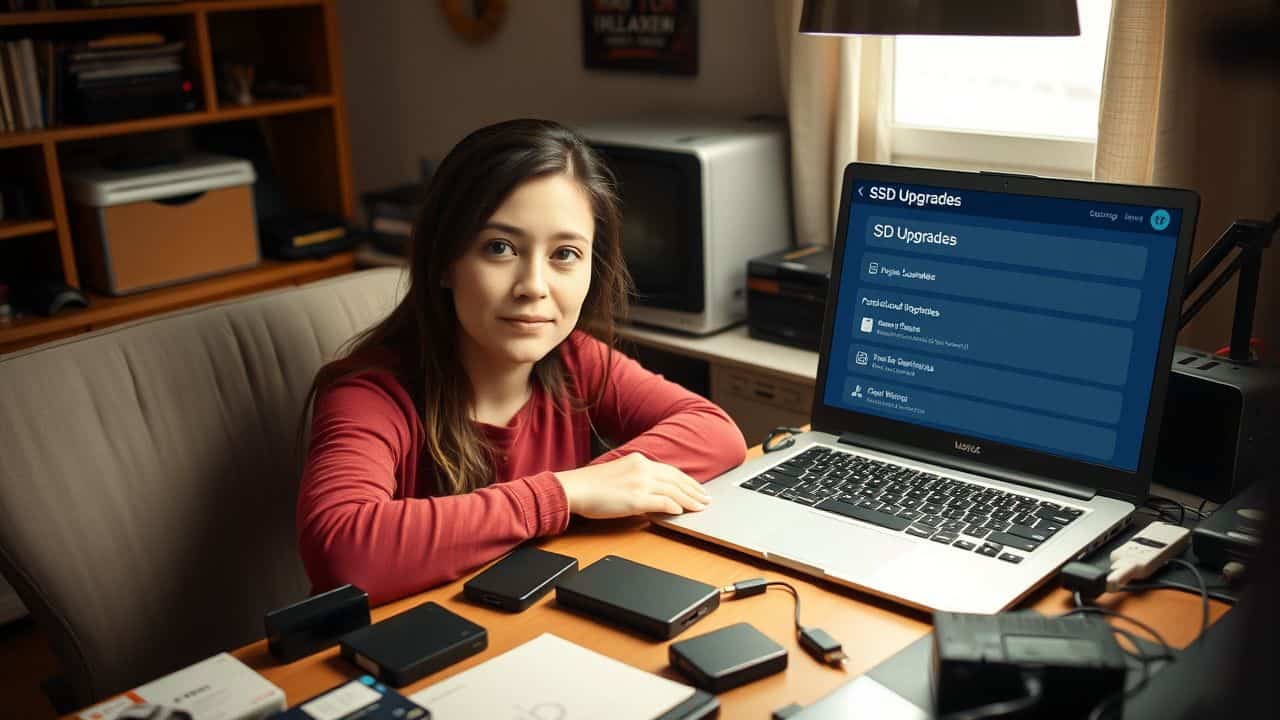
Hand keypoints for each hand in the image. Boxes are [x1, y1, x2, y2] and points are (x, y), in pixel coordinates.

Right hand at [553, 452, 712, 518]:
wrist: (574, 488)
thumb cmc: (591, 485)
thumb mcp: (619, 473)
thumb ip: (637, 479)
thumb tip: (653, 492)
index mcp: (639, 460)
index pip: (670, 471)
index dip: (687, 481)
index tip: (697, 488)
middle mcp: (642, 469)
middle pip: (677, 480)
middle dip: (694, 490)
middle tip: (706, 499)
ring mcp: (640, 483)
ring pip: (674, 492)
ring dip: (690, 500)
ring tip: (700, 508)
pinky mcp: (636, 499)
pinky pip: (662, 503)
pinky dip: (674, 507)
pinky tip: (681, 512)